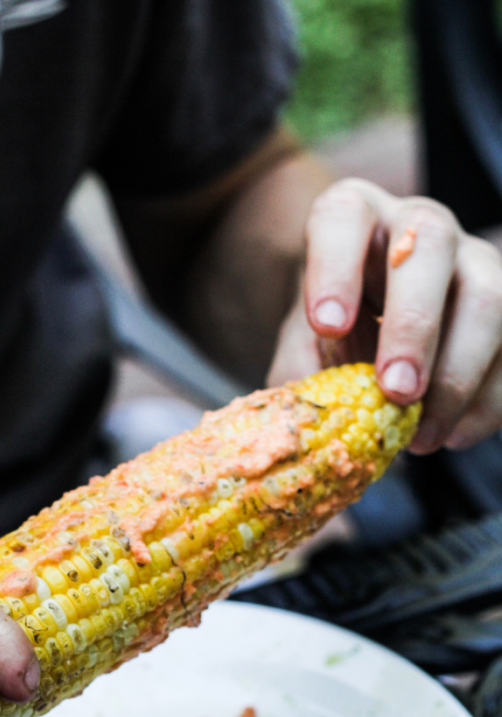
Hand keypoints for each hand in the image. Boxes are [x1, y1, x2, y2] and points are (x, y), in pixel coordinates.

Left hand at [269, 178, 501, 452]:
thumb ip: (298, 379)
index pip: (342, 217)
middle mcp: (418, 225)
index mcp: (353, 219)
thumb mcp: (302, 349)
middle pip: (430, 244)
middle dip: (414, 324)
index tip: (326, 327)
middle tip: (396, 392)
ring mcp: (473, 260)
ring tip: (420, 436)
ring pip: (489, 297)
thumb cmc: (336, 335)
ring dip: (457, 375)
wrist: (377, 338)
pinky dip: (484, 402)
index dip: (335, 269)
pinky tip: (450, 436)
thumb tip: (300, 428)